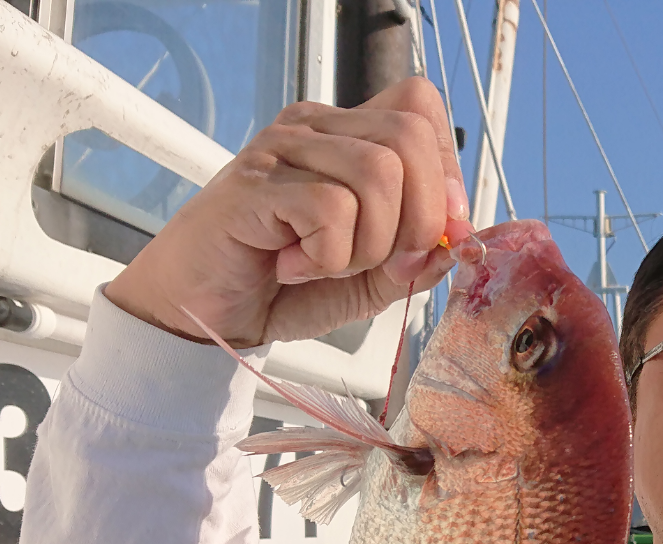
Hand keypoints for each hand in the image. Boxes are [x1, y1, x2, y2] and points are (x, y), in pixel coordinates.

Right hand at [106, 76, 471, 347]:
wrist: (204, 315)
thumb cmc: (280, 286)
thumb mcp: (370, 278)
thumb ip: (416, 258)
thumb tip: (458, 240)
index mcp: (347, 135)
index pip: (421, 109)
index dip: (445, 171)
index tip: (434, 231)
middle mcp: (315, 129)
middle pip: (409, 138)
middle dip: (418, 218)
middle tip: (381, 261)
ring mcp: (282, 150)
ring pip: (377, 173)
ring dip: (369, 244)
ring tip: (327, 263)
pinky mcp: (255, 185)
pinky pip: (331, 210)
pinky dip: (327, 256)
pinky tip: (293, 265)